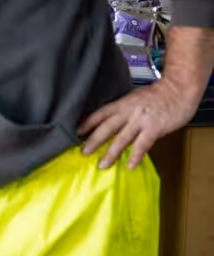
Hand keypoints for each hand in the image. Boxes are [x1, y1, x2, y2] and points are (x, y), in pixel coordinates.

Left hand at [78, 77, 199, 169]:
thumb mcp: (134, 100)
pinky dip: (135, 155)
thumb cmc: (157, 96)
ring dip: (111, 152)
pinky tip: (129, 165)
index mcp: (121, 104)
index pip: (100, 114)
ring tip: (102, 164)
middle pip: (106, 127)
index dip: (87, 123)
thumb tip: (112, 126)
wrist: (178, 90)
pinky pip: (142, 144)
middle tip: (83, 153)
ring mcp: (140, 120)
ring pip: (121, 138)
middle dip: (93, 141)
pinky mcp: (154, 127)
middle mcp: (128, 112)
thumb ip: (123, 112)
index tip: (77, 133)